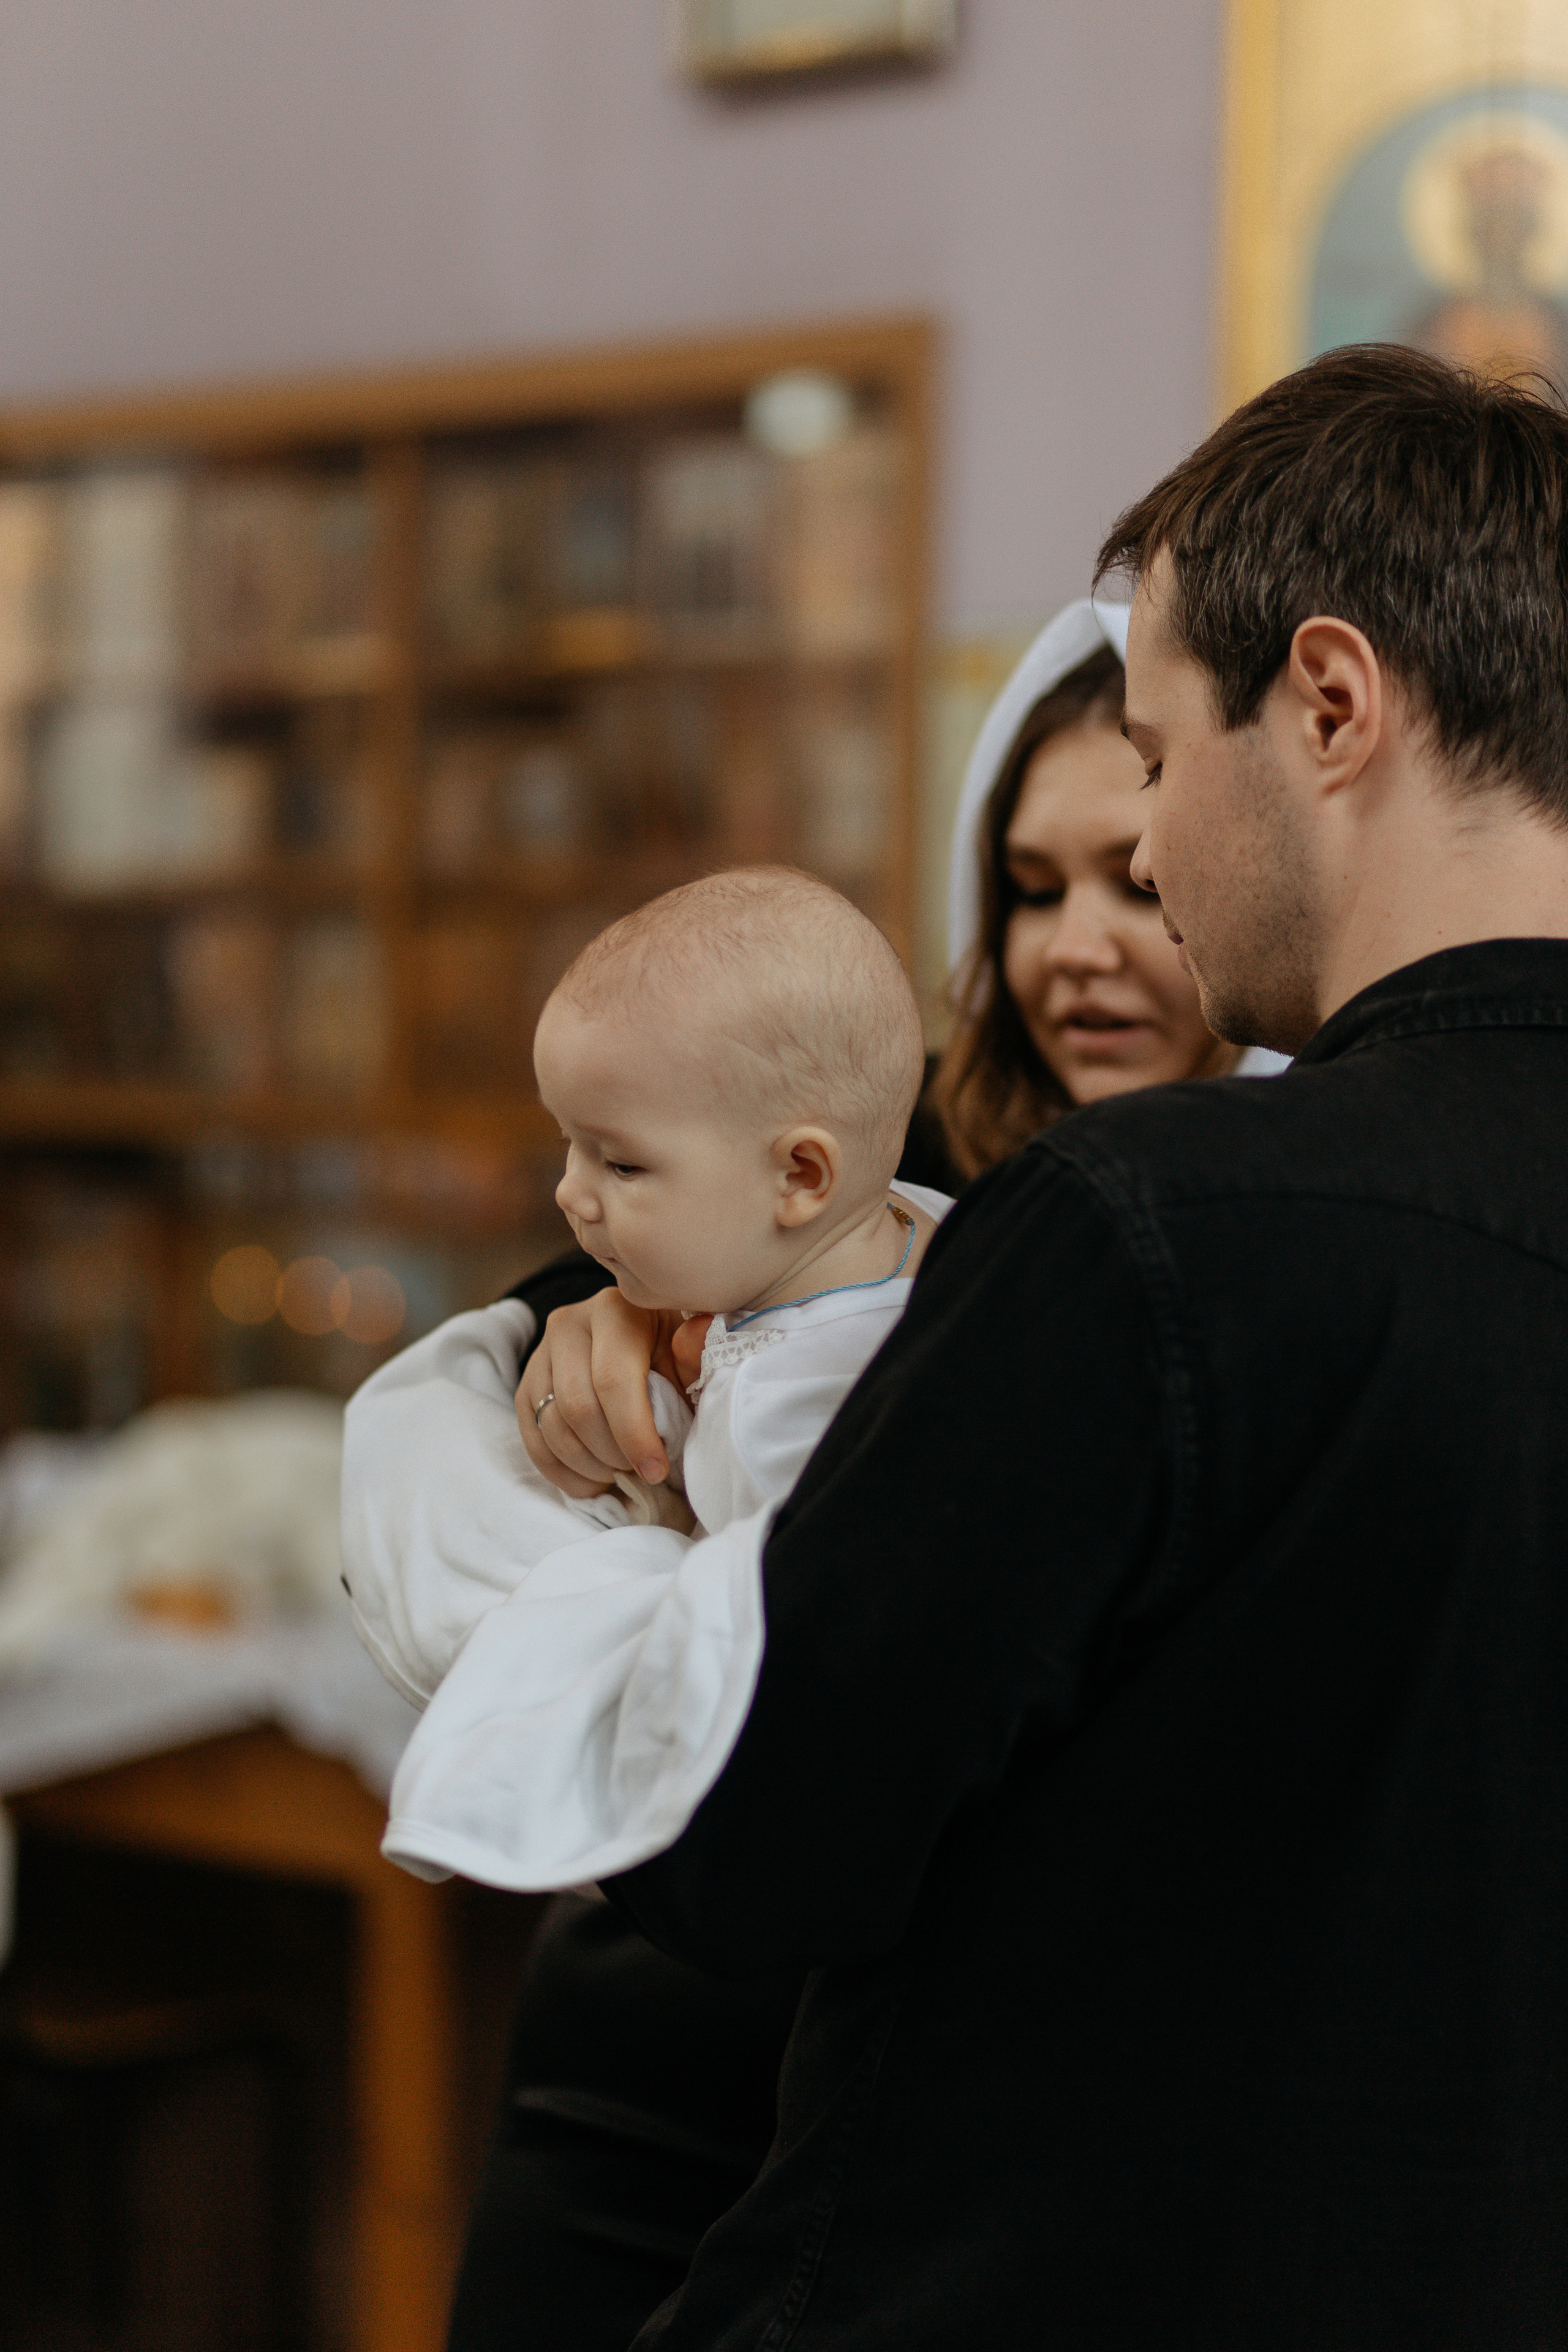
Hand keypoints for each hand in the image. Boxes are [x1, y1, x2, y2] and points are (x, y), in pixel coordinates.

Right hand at [518, 1288, 680, 1497]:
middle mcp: (569, 1325)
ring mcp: (541, 1356)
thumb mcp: (691, 1358)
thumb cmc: (671, 1359)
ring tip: (620, 1475)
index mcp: (616, 1311)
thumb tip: (698, 1335)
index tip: (655, 1470)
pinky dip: (564, 1474)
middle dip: (611, 1454)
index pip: (613, 1380)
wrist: (639, 1351)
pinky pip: (534, 1441)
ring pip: (552, 1428)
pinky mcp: (526, 1387)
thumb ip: (696, 1355)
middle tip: (638, 1472)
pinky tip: (594, 1481)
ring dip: (589, 1467)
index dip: (634, 1434)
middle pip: (578, 1408)